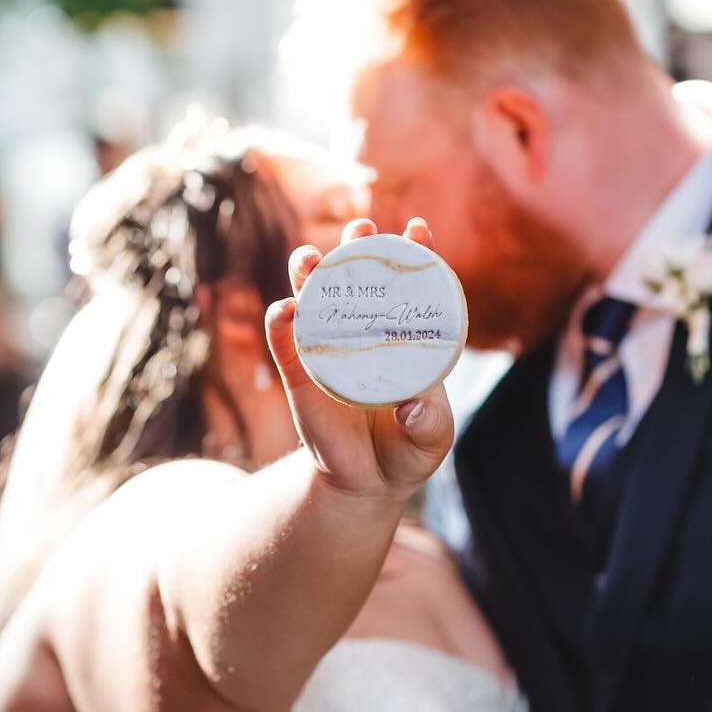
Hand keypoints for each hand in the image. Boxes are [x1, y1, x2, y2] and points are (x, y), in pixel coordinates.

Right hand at [264, 218, 455, 499]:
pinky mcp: (300, 375)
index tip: (416, 227)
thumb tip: (414, 407)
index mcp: (403, 339)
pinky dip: (281, 324)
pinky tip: (284, 310)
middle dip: (355, 248)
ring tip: (309, 259)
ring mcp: (329, 351)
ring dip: (309, 274)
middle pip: (356, 280)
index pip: (410, 287)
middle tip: (359, 228)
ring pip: (314, 300)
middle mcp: (364, 335)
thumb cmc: (406, 452)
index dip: (414, 254)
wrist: (365, 484)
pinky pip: (286, 343)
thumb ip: (429, 423)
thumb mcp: (430, 439)